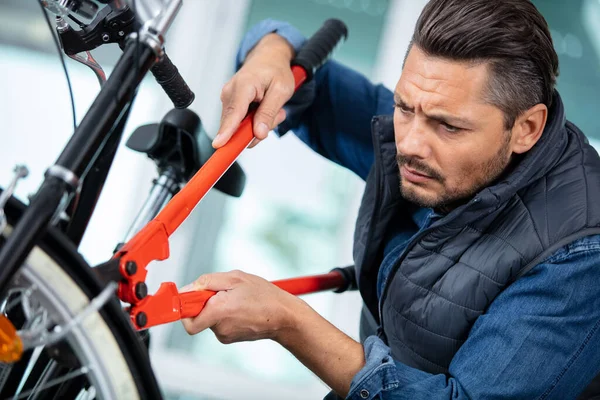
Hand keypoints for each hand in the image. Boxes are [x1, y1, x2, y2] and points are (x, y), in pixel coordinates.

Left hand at [181, 270, 303, 342]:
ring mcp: (224, 336)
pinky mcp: (229, 338)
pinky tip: (241, 307)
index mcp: (218, 312)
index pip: (186, 319)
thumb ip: (207, 281)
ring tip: (237, 298)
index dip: (183, 306)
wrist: (284, 317)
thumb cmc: (264, 295)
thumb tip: (187, 289)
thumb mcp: (235, 278)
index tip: (187, 297)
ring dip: (217, 306)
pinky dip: (224, 313)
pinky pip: (218, 323)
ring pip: (208, 317)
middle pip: (197, 314)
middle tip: (223, 291)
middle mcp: (219, 328)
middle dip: (205, 300)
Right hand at [213, 34, 295, 148]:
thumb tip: (258, 133)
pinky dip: (254, 120)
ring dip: (259, 123)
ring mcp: (227, 98)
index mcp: (244, 85)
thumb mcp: (281, 91)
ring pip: (240, 126)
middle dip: (257, 128)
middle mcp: (230, 92)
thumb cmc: (276, 71)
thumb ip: (269, 113)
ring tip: (271, 107)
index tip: (219, 145)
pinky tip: (263, 108)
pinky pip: (240, 123)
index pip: (234, 113)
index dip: (227, 131)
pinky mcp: (229, 104)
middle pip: (236, 125)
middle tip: (277, 114)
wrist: (268, 58)